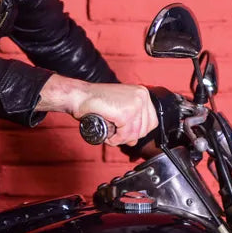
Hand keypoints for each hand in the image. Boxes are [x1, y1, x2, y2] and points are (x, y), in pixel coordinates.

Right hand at [37, 76, 158, 146]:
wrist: (79, 95)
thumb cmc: (94, 101)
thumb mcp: (119, 106)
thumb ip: (131, 119)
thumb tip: (135, 139)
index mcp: (142, 93)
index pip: (152, 121)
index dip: (139, 131)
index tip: (126, 133)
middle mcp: (141, 96)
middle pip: (145, 129)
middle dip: (130, 137)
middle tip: (116, 135)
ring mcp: (135, 104)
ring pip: (135, 134)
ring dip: (121, 139)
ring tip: (111, 135)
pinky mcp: (125, 113)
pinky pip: (125, 135)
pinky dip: (116, 139)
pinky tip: (108, 135)